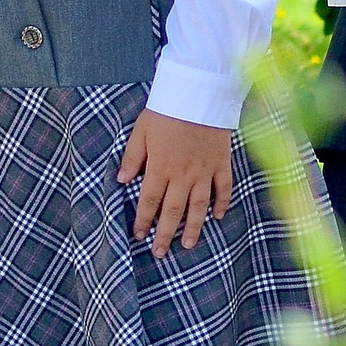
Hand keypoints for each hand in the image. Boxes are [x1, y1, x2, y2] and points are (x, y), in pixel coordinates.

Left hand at [117, 109, 234, 256]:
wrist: (200, 93)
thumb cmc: (167, 110)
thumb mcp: (141, 131)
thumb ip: (132, 157)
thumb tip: (121, 181)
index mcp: (160, 167)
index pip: (149, 201)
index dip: (143, 221)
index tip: (139, 235)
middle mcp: (183, 175)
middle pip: (173, 211)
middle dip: (165, 234)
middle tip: (161, 253)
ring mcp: (205, 171)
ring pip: (199, 206)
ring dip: (193, 227)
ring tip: (188, 245)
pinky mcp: (221, 163)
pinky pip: (223, 188)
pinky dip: (222, 203)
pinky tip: (218, 217)